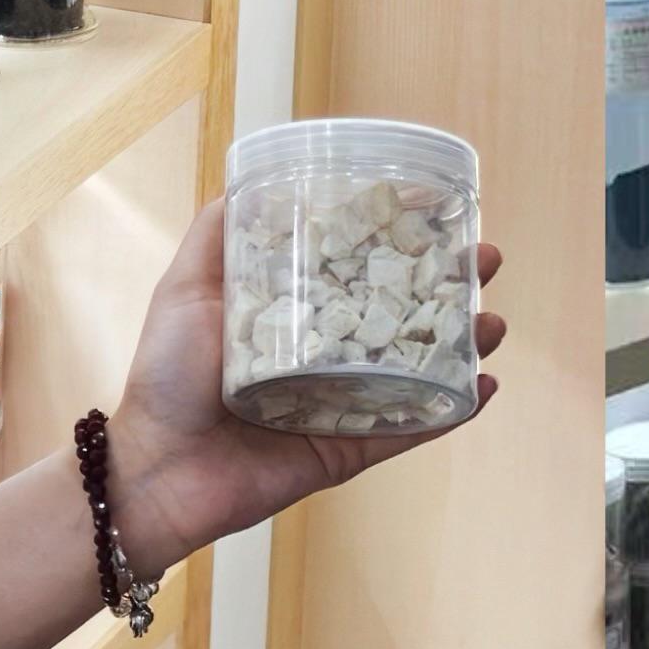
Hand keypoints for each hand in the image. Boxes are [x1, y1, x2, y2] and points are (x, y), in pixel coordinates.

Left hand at [97, 196, 503, 580]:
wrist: (155, 468)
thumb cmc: (166, 376)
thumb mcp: (186, 286)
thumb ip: (217, 235)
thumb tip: (248, 180)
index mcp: (294, 313)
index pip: (359, 266)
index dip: (402, 239)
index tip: (441, 208)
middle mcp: (324, 354)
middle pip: (401, 313)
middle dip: (449, 285)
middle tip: (486, 258)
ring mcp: (341, 403)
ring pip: (417, 369)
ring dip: (463, 345)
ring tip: (494, 321)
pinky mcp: (348, 450)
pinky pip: (408, 429)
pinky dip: (450, 412)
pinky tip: (485, 387)